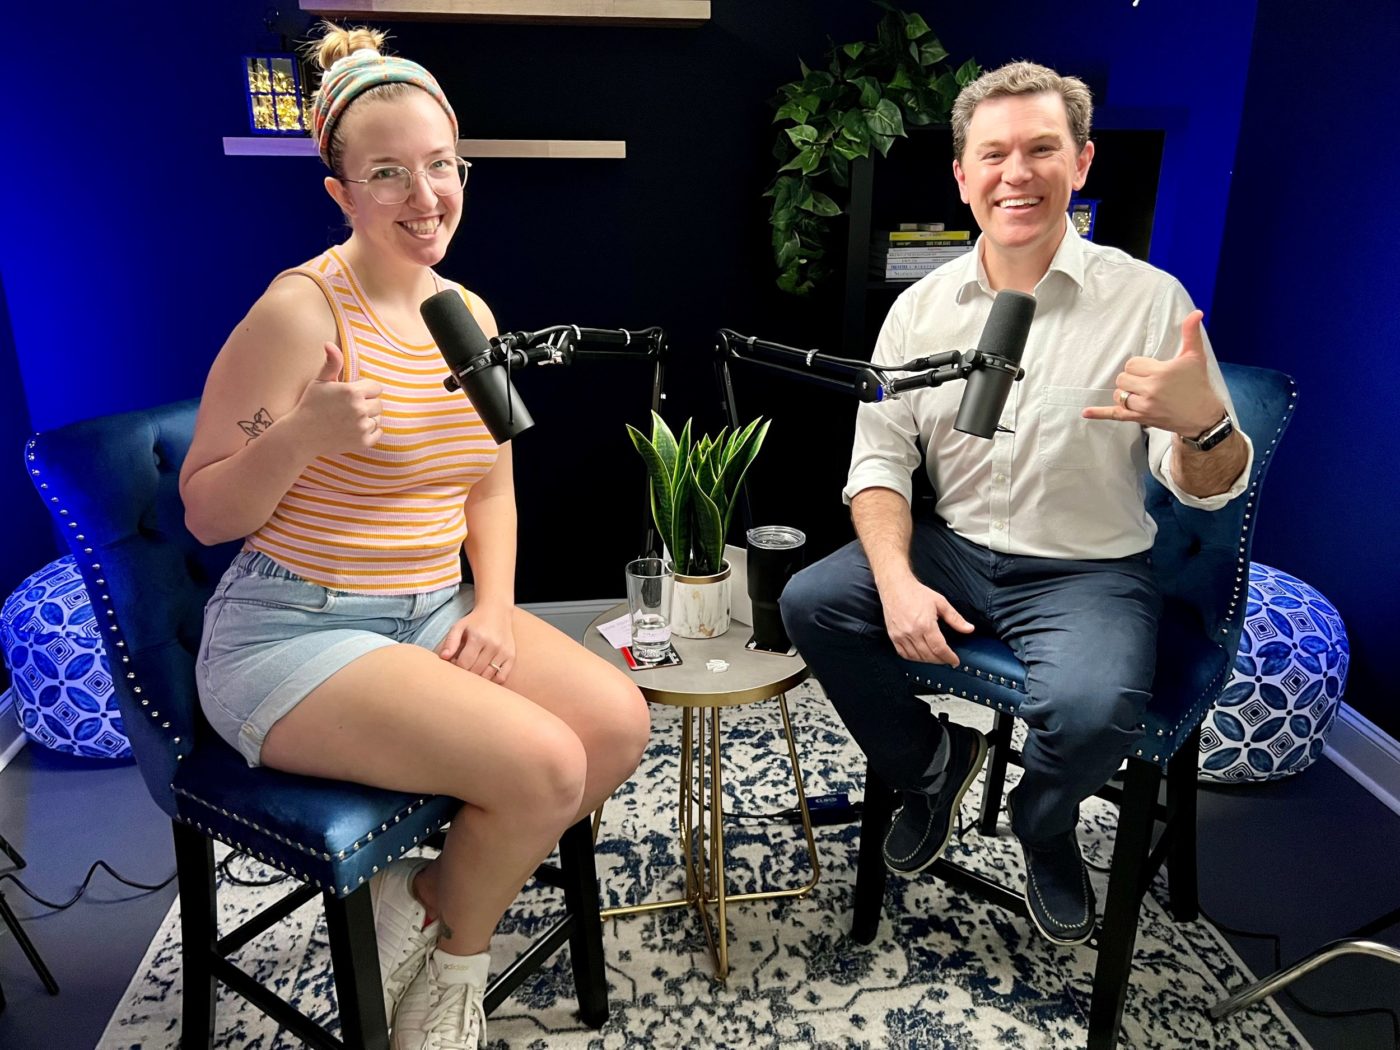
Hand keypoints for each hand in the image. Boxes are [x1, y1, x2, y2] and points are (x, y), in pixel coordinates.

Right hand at [288, 343, 383, 456]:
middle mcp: (360, 409)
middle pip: (379, 403)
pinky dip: (370, 432)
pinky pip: (378, 433)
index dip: (366, 389)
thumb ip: (332, 363)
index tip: (353, 394)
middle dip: (367, 403)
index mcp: (352, 392)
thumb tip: (329, 343)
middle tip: (350, 407)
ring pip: (378, 418)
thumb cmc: (310, 405)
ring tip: (349, 419)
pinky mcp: (363, 442)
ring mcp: (362, 427)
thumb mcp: (320, 381)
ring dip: (368, 418)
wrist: (301, 435)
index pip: (376, 387)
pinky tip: (353, 429)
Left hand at [438, 605, 515, 682]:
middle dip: (466, 673)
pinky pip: (501, 677)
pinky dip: (492, 680)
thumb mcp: (459, 626)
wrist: (497, 611)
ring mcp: (504, 651)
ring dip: (478, 678)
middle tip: (462, 668)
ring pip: (487, 676)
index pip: (464, 664)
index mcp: (478, 637)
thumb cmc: (475, 621)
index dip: (456, 668)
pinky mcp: (511, 656)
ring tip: (473, 670)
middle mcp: (493, 645)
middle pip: (475, 671)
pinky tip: (486, 673)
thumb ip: (450, 641)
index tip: (454, 664)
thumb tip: (443, 657)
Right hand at [880, 576, 973, 664]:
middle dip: (940, 660)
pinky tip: (921, 655)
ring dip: (928, 660)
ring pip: (916, 657)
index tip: (955, 661)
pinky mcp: (893, 636)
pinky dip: (914, 658)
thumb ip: (955, 618)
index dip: (949, 657)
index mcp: (925, 624)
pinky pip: (904, 654)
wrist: (895, 586)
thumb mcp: (940, 603)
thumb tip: (969, 629)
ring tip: (936, 657)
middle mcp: (912, 632)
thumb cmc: (917, 593)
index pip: (939, 648)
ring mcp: (901, 635)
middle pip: (928, 655)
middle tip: (947, 659)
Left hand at [1082, 311, 1224, 435]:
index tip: (1153, 369)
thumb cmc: (1198, 385)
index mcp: (1160, 372)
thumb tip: (1196, 312)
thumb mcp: (1195, 357)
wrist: (1203, 416)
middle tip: (1148, 381)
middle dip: (1132, 378)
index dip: (1140, 366)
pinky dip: (1100, 413)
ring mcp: (1144, 406)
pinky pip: (1115, 415)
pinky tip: (1086, 412)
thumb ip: (1191, 333)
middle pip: (1122, 378)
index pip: (1132, 364)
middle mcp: (1150, 390)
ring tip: (1142, 392)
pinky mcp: (1140, 418)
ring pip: (1118, 394)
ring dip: (1125, 392)